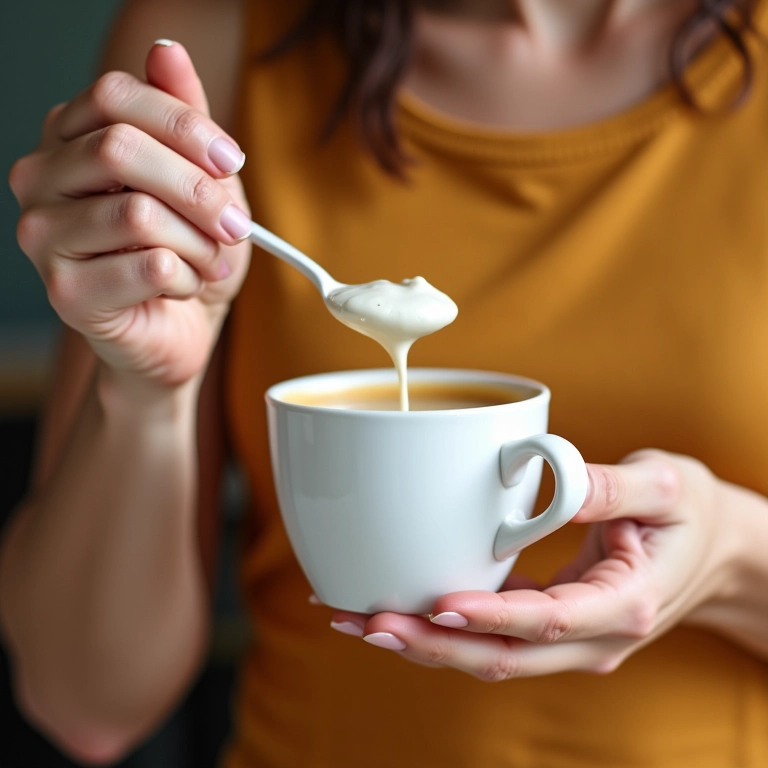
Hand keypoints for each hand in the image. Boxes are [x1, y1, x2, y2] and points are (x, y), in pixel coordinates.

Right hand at [9, 42, 250, 386]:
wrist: (178, 328)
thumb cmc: (186, 251)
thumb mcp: (198, 178)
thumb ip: (182, 118)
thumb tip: (167, 52)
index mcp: (68, 139)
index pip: (114, 96)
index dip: (184, 124)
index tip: (231, 161)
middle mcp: (40, 179)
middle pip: (121, 149)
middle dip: (199, 190)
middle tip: (236, 224)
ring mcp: (43, 237)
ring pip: (139, 214)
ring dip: (199, 243)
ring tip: (211, 262)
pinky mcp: (66, 292)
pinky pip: (149, 267)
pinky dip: (188, 278)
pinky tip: (184, 286)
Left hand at [331, 449, 740, 678]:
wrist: (715, 553)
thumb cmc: (690, 514)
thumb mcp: (665, 486)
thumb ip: (610, 487)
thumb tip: (554, 481)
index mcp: (624, 605)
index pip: (547, 620)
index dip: (489, 616)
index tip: (436, 601)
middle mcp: (594, 638)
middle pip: (503, 656)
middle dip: (431, 643)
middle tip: (366, 621)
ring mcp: (572, 641)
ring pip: (491, 655)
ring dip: (425, 642)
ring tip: (359, 620)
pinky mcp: (553, 628)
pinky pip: (494, 637)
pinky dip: (445, 627)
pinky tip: (403, 607)